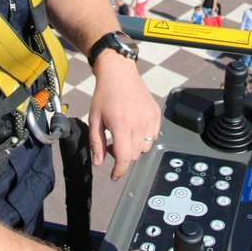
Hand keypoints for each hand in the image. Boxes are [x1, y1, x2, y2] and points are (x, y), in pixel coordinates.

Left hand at [88, 53, 160, 179]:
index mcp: (122, 125)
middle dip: (122, 155)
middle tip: (112, 143)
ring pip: (145, 147)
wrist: (119, 74)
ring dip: (134, 147)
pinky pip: (153, 136)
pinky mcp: (156, 115)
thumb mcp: (94, 119)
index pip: (124, 158)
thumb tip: (98, 163)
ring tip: (124, 135)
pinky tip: (133, 127)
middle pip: (134, 155)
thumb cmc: (105, 95)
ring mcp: (150, 119)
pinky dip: (144, 137)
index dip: (119, 171)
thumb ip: (96, 143)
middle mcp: (139, 123)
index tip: (114, 176)